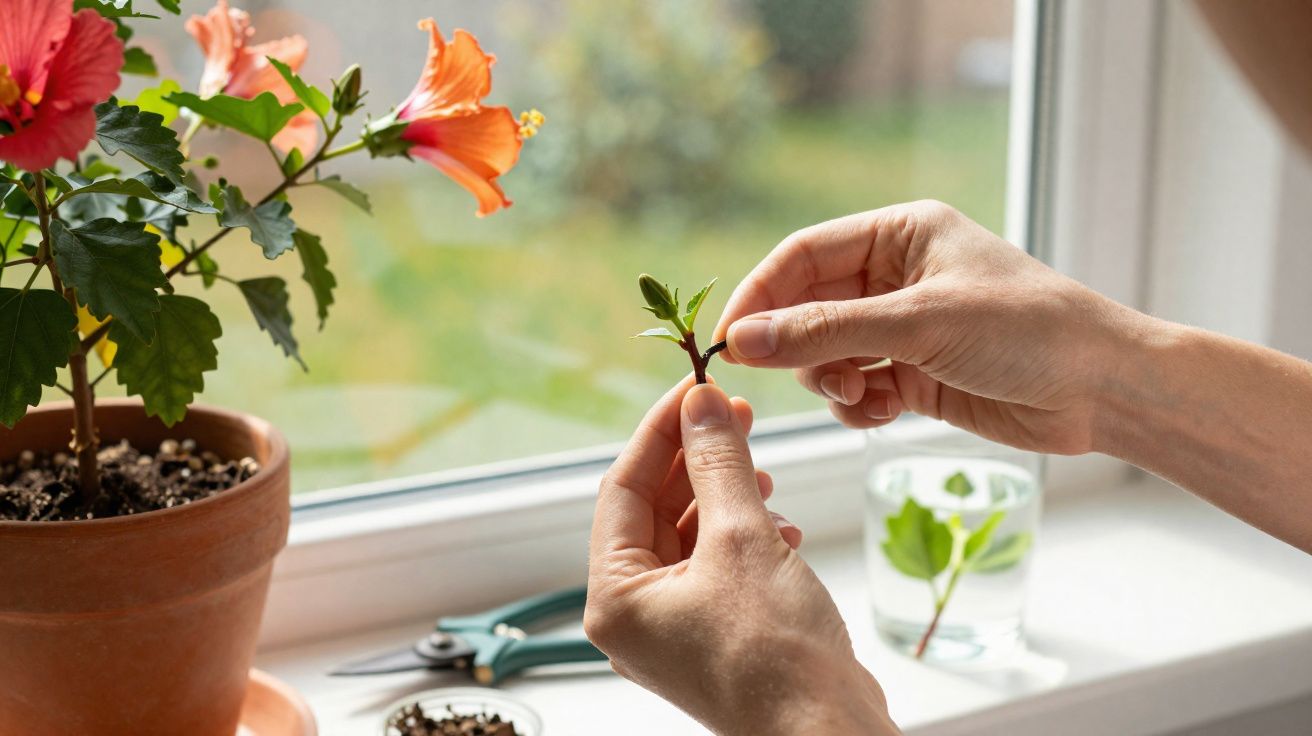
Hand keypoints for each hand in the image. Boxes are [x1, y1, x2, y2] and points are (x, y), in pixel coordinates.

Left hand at [586, 378, 897, 735]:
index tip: (694, 387)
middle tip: (735, 414)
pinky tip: (782, 527)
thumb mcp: (743, 537)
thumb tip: (702, 403)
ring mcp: (675, 631)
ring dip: (726, 496)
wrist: (828, 734)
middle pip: (655, 510)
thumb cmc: (777, 657)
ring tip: (763, 472)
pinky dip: (745, 537)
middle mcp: (636, 617)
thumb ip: (718, 462)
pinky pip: (717, 567)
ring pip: (690, 537)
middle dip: (697, 460)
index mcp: (616, 598)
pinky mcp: (715, 637)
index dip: (660, 431)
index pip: (623, 488)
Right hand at [712, 200, 1149, 454]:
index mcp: (900, 234)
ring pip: (825, 354)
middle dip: (800, 347)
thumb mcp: (919, 323)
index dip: (761, 296)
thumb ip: (825, 332)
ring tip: (860, 396)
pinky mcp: (915, 374)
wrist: (1103, 390)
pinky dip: (856, 406)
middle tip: (805, 378)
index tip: (730, 341)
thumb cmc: (1026, 330)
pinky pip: (854, 389)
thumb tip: (742, 341)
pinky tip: (883, 414)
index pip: (802, 255)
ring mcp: (903, 327)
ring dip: (830, 381)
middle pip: (807, 307)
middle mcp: (896, 276)